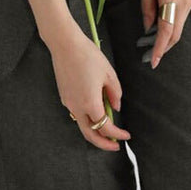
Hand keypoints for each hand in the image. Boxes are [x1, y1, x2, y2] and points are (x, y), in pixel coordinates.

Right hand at [47, 23, 131, 151]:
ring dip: (94, 131)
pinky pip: (76, 113)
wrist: (65, 44)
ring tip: (107, 127)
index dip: (117, 134)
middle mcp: (77, 107)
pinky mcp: (64, 96)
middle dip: (103, 143)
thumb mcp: (109, 73)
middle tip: (115, 145)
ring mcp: (68, 103)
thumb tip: (115, 108)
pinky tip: (95, 109)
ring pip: (82, 125)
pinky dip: (87, 118)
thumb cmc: (87, 56)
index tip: (126, 135)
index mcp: (90, 103)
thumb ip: (115, 93)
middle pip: (90, 135)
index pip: (105, 128)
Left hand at [140, 0, 190, 67]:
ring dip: (167, 36)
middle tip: (148, 55)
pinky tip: (162, 21)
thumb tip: (148, 24)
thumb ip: (147, 4)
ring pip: (179, 26)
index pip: (166, 32)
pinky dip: (173, 24)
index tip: (153, 61)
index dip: (159, 49)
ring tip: (151, 39)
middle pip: (175, 34)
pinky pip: (182, 15)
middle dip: (163, 48)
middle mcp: (184, 3)